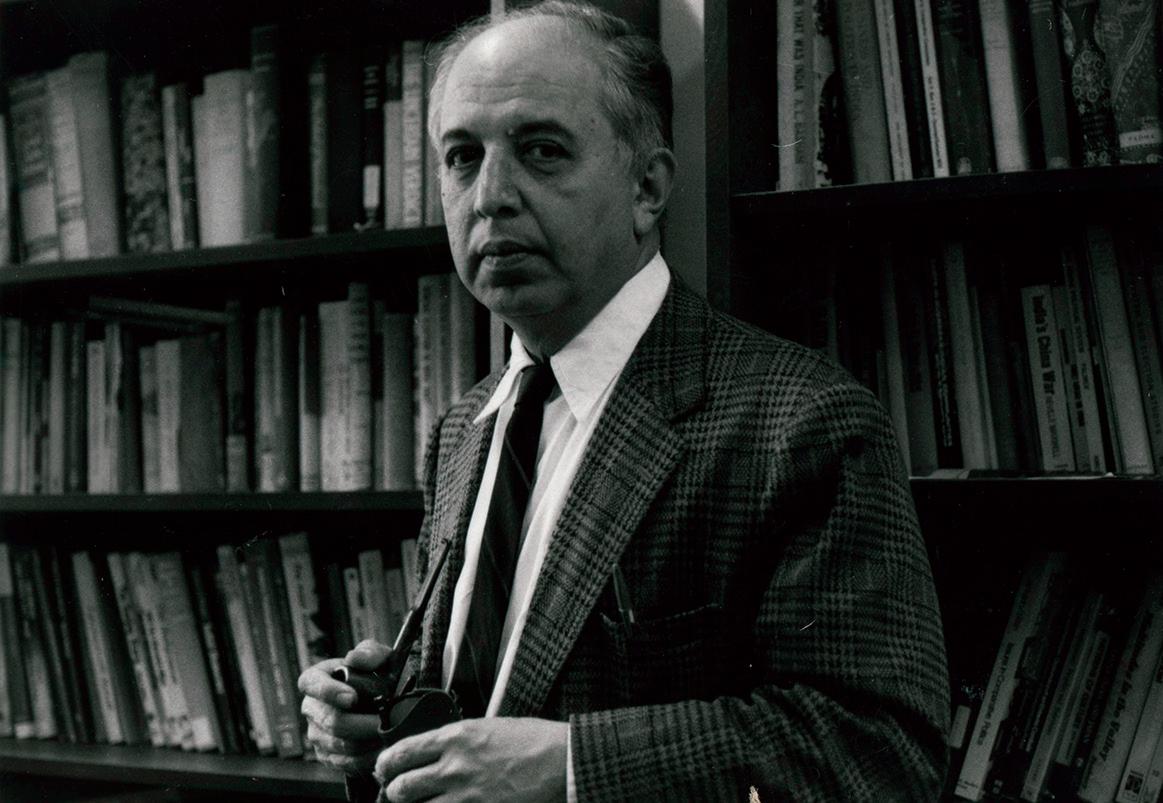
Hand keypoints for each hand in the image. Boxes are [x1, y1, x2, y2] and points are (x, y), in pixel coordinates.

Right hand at [298, 640, 392, 773]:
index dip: (329, 692)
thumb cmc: (377, 675)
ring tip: (389, 735)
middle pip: (331, 721)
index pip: (311, 684)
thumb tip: (354, 659)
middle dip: (361, 724)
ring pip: (340, 744)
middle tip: (385, 723)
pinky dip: (367, 758)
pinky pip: (345, 762)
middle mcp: (312, 708)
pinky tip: (383, 749)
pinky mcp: (328, 756)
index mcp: (317, 679)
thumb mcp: (379, 658)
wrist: (384, 702)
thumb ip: (369, 653)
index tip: (353, 698)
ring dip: (367, 742)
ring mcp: (317, 734)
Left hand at [375, 717, 567, 802]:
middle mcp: (454, 765)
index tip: (385, 769)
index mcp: (457, 736)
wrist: (563, 761)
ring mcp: (464, 795)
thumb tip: (435, 751)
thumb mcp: (489, 727)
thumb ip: (458, 740)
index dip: (386, 764)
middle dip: (393, 792)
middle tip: (395, 792)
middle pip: (401, 786)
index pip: (403, 751)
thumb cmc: (534, 742)